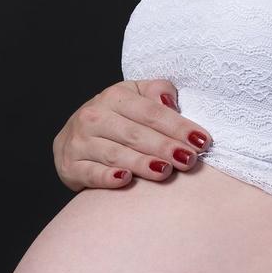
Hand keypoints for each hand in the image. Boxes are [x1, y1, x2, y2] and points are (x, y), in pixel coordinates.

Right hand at [52, 79, 213, 192]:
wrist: (73, 140)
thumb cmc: (116, 119)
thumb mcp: (134, 98)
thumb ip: (156, 92)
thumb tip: (171, 101)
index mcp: (113, 97)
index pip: (151, 112)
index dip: (177, 126)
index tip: (201, 140)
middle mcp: (94, 117)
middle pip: (135, 134)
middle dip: (164, 147)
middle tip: (188, 160)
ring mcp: (79, 142)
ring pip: (115, 154)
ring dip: (142, 163)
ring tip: (165, 171)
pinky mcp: (70, 166)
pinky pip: (91, 173)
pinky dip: (107, 177)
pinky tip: (126, 180)